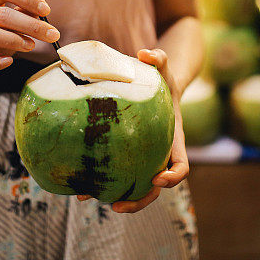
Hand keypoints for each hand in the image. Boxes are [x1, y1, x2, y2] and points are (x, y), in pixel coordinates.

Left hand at [77, 48, 188, 213]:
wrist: (154, 87)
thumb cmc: (161, 79)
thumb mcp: (163, 68)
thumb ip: (159, 58)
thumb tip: (145, 52)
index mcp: (173, 140)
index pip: (181, 166)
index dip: (173, 177)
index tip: (158, 179)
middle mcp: (159, 155)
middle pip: (156, 189)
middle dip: (139, 201)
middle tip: (118, 206)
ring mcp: (143, 158)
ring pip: (134, 187)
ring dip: (115, 198)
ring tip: (89, 198)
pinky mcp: (126, 156)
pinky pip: (116, 175)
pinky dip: (99, 182)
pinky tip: (78, 186)